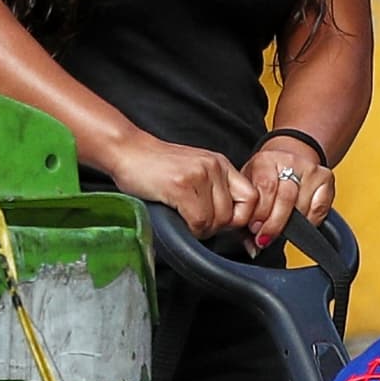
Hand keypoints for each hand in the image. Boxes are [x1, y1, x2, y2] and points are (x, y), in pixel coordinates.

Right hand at [94, 130, 256, 237]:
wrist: (127, 150)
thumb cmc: (155, 167)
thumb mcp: (194, 173)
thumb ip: (213, 192)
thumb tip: (230, 225)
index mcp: (221, 164)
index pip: (252, 198)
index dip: (242, 219)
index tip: (227, 228)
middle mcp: (215, 166)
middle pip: (234, 216)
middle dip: (215, 228)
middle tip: (196, 222)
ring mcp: (200, 174)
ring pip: (216, 221)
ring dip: (201, 229)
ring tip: (184, 218)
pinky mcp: (182, 185)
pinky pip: (198, 222)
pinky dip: (189, 228)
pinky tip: (176, 217)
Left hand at [243, 138, 335, 227]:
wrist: (289, 157)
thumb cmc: (266, 176)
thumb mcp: (249, 188)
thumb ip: (246, 216)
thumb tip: (251, 248)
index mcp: (265, 160)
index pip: (266, 188)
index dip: (260, 213)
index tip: (255, 229)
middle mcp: (289, 161)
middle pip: (286, 199)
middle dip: (274, 224)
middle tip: (266, 235)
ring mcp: (310, 169)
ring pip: (302, 207)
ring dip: (290, 224)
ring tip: (281, 225)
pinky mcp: (326, 178)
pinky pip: (318, 210)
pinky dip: (309, 222)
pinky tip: (299, 219)